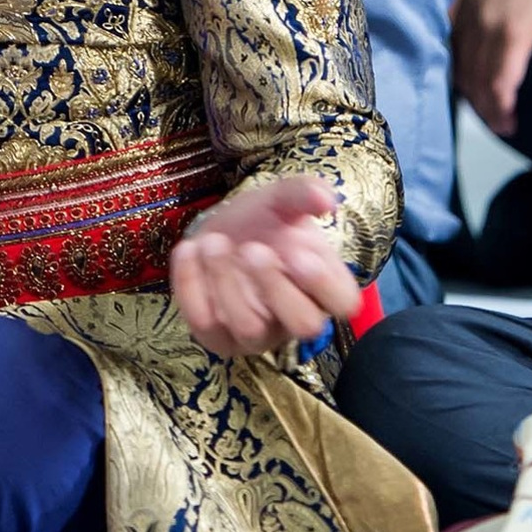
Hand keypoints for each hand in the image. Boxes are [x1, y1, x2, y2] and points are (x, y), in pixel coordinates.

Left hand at [171, 174, 365, 357]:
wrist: (221, 231)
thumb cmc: (264, 222)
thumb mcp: (283, 200)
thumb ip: (304, 194)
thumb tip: (326, 198)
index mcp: (324, 288)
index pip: (343, 302)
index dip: (323, 282)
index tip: (297, 251)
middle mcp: (294, 318)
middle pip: (303, 325)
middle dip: (277, 287)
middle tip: (253, 249)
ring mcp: (256, 334)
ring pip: (250, 329)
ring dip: (228, 283)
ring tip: (214, 242)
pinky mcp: (217, 337)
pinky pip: (204, 325)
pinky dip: (191, 285)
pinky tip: (188, 250)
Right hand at [451, 0, 531, 136]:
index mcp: (514, 32)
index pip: (498, 85)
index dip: (500, 111)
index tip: (509, 126)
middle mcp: (484, 24)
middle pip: (474, 79)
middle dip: (485, 107)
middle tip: (498, 123)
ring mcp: (467, 10)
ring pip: (458, 60)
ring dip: (468, 88)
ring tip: (482, 103)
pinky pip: (449, 35)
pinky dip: (454, 58)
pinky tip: (463, 68)